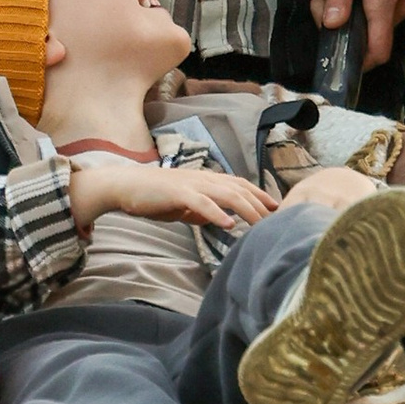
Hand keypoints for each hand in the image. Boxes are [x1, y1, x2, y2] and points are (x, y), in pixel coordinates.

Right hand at [63, 155, 271, 236]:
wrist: (125, 186)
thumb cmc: (152, 196)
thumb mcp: (182, 205)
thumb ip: (201, 210)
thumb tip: (218, 219)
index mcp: (204, 181)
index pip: (239, 184)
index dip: (259, 194)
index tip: (276, 206)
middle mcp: (202, 179)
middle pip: (240, 189)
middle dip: (261, 204)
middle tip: (279, 219)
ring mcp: (191, 184)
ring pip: (226, 194)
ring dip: (247, 209)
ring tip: (261, 224)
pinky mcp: (178, 193)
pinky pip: (202, 203)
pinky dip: (217, 213)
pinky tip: (228, 225)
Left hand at [316, 0, 404, 72]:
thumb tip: (332, 26)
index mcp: (382, 0)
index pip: (377, 52)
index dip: (356, 60)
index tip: (331, 39)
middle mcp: (400, 5)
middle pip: (370, 35)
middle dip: (339, 21)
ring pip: (375, 21)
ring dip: (348, 8)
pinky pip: (384, 7)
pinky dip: (363, 0)